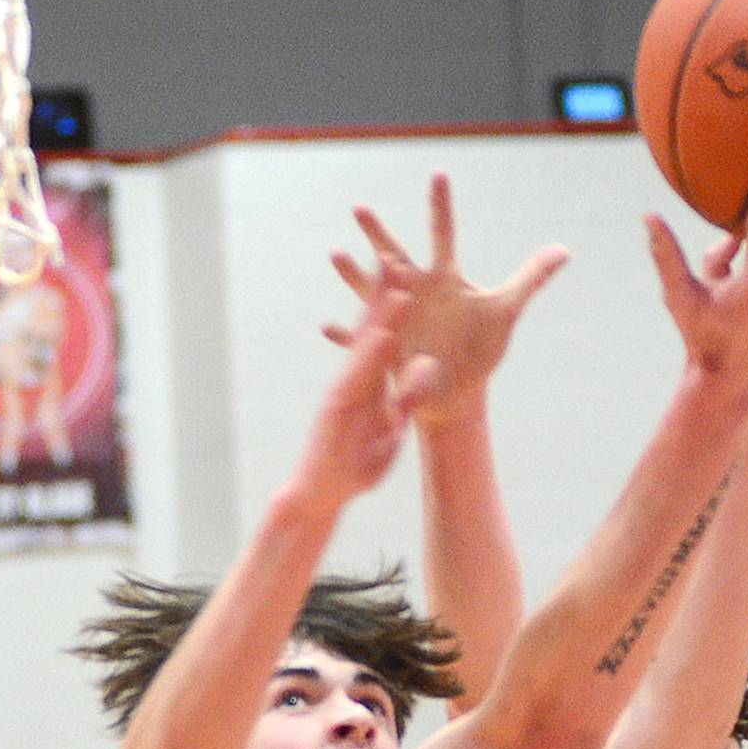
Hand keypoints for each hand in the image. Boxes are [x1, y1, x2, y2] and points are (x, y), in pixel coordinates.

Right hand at [291, 285, 437, 512]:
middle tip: (396, 254)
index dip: (395, 309)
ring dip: (378, 311)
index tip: (408, 278)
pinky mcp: (337, 407)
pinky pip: (356, 377)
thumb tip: (423, 374)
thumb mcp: (390, 432)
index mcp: (368, 384)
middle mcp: (354, 379)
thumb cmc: (355, 467)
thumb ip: (406, 403)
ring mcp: (344, 390)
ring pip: (363, 343)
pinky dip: (369, 355)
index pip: (384, 338)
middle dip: (383, 293)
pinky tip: (382, 333)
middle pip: (371, 328)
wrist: (324, 494)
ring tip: (390, 279)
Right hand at [324, 171, 567, 427]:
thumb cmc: (480, 349)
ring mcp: (397, 319)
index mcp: (443, 279)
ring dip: (354, 275)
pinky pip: (363, 341)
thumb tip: (565, 249)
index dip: (441, 205)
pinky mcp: (387, 350)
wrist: (458, 390)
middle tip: (360, 207)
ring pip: (371, 291)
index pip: (442, 234)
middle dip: (378, 234)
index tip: (439, 173)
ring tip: (337, 254)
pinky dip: (345, 336)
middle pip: (394, 255)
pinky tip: (326, 328)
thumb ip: (531, 278)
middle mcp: (415, 292)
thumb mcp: (506, 312)